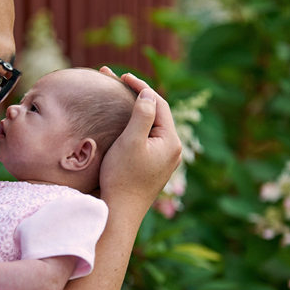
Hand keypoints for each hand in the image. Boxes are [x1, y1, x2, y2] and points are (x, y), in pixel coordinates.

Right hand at [99, 69, 181, 211]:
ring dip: (136, 110)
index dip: (141, 87)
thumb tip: (148, 94)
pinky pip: (147, 139)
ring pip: (151, 126)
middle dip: (138, 96)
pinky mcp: (152, 168)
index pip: (159, 103)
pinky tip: (122, 122)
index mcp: (171, 141)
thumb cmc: (122, 177)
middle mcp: (172, 150)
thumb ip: (143, 115)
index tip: (121, 76)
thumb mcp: (131, 142)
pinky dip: (135, 126)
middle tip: (117, 81)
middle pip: (157, 114)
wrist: (119, 212)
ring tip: (119, 97)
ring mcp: (163, 160)